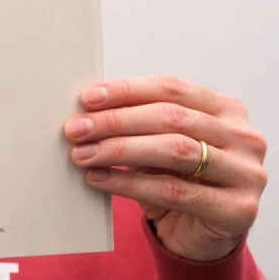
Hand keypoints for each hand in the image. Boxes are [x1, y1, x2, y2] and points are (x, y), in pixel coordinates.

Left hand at [64, 74, 267, 260]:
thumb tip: (87, 110)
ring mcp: (246, 172)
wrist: (201, 234)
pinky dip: (129, 183)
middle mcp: (242, 136)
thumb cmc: (178, 181)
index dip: (126, 90)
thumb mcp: (160, 144)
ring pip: (173, 150)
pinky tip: (99, 179)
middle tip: (77, 129)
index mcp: (225, 108)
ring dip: (119, 150)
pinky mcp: (237, 209)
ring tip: (83, 154)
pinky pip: (172, 190)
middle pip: (169, 117)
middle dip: (115, 121)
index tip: (88, 98)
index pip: (170, 88)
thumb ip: (138, 123)